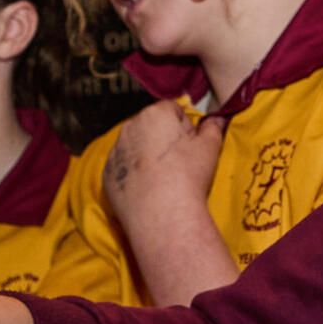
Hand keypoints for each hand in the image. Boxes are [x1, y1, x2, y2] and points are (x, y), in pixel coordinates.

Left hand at [102, 100, 226, 226]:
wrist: (161, 214)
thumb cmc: (187, 175)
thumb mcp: (209, 147)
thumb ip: (212, 127)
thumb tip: (216, 118)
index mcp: (154, 114)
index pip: (172, 110)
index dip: (184, 127)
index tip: (191, 146)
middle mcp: (129, 127)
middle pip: (150, 126)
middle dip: (162, 138)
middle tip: (178, 162)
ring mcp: (115, 151)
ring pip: (134, 146)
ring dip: (146, 155)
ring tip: (162, 178)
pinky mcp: (106, 174)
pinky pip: (122, 167)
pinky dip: (132, 174)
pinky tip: (146, 189)